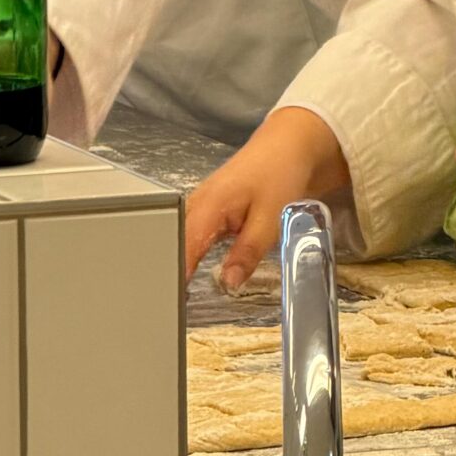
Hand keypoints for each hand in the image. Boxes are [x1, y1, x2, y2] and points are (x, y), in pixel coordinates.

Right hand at [183, 109, 349, 289]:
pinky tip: (187, 274)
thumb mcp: (271, 219)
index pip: (181, 249)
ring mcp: (197, 204)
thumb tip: (228, 283)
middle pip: (171, 245)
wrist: (287, 146)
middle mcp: (195, 204)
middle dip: (168, 276)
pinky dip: (186, 254)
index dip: (174, 278)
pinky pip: (188, 234)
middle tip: (167, 309)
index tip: (171, 306)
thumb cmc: (279, 176)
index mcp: (207, 206)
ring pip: (177, 240)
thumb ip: (247, 252)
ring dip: (175, 265)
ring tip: (171, 299)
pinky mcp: (204, 208)